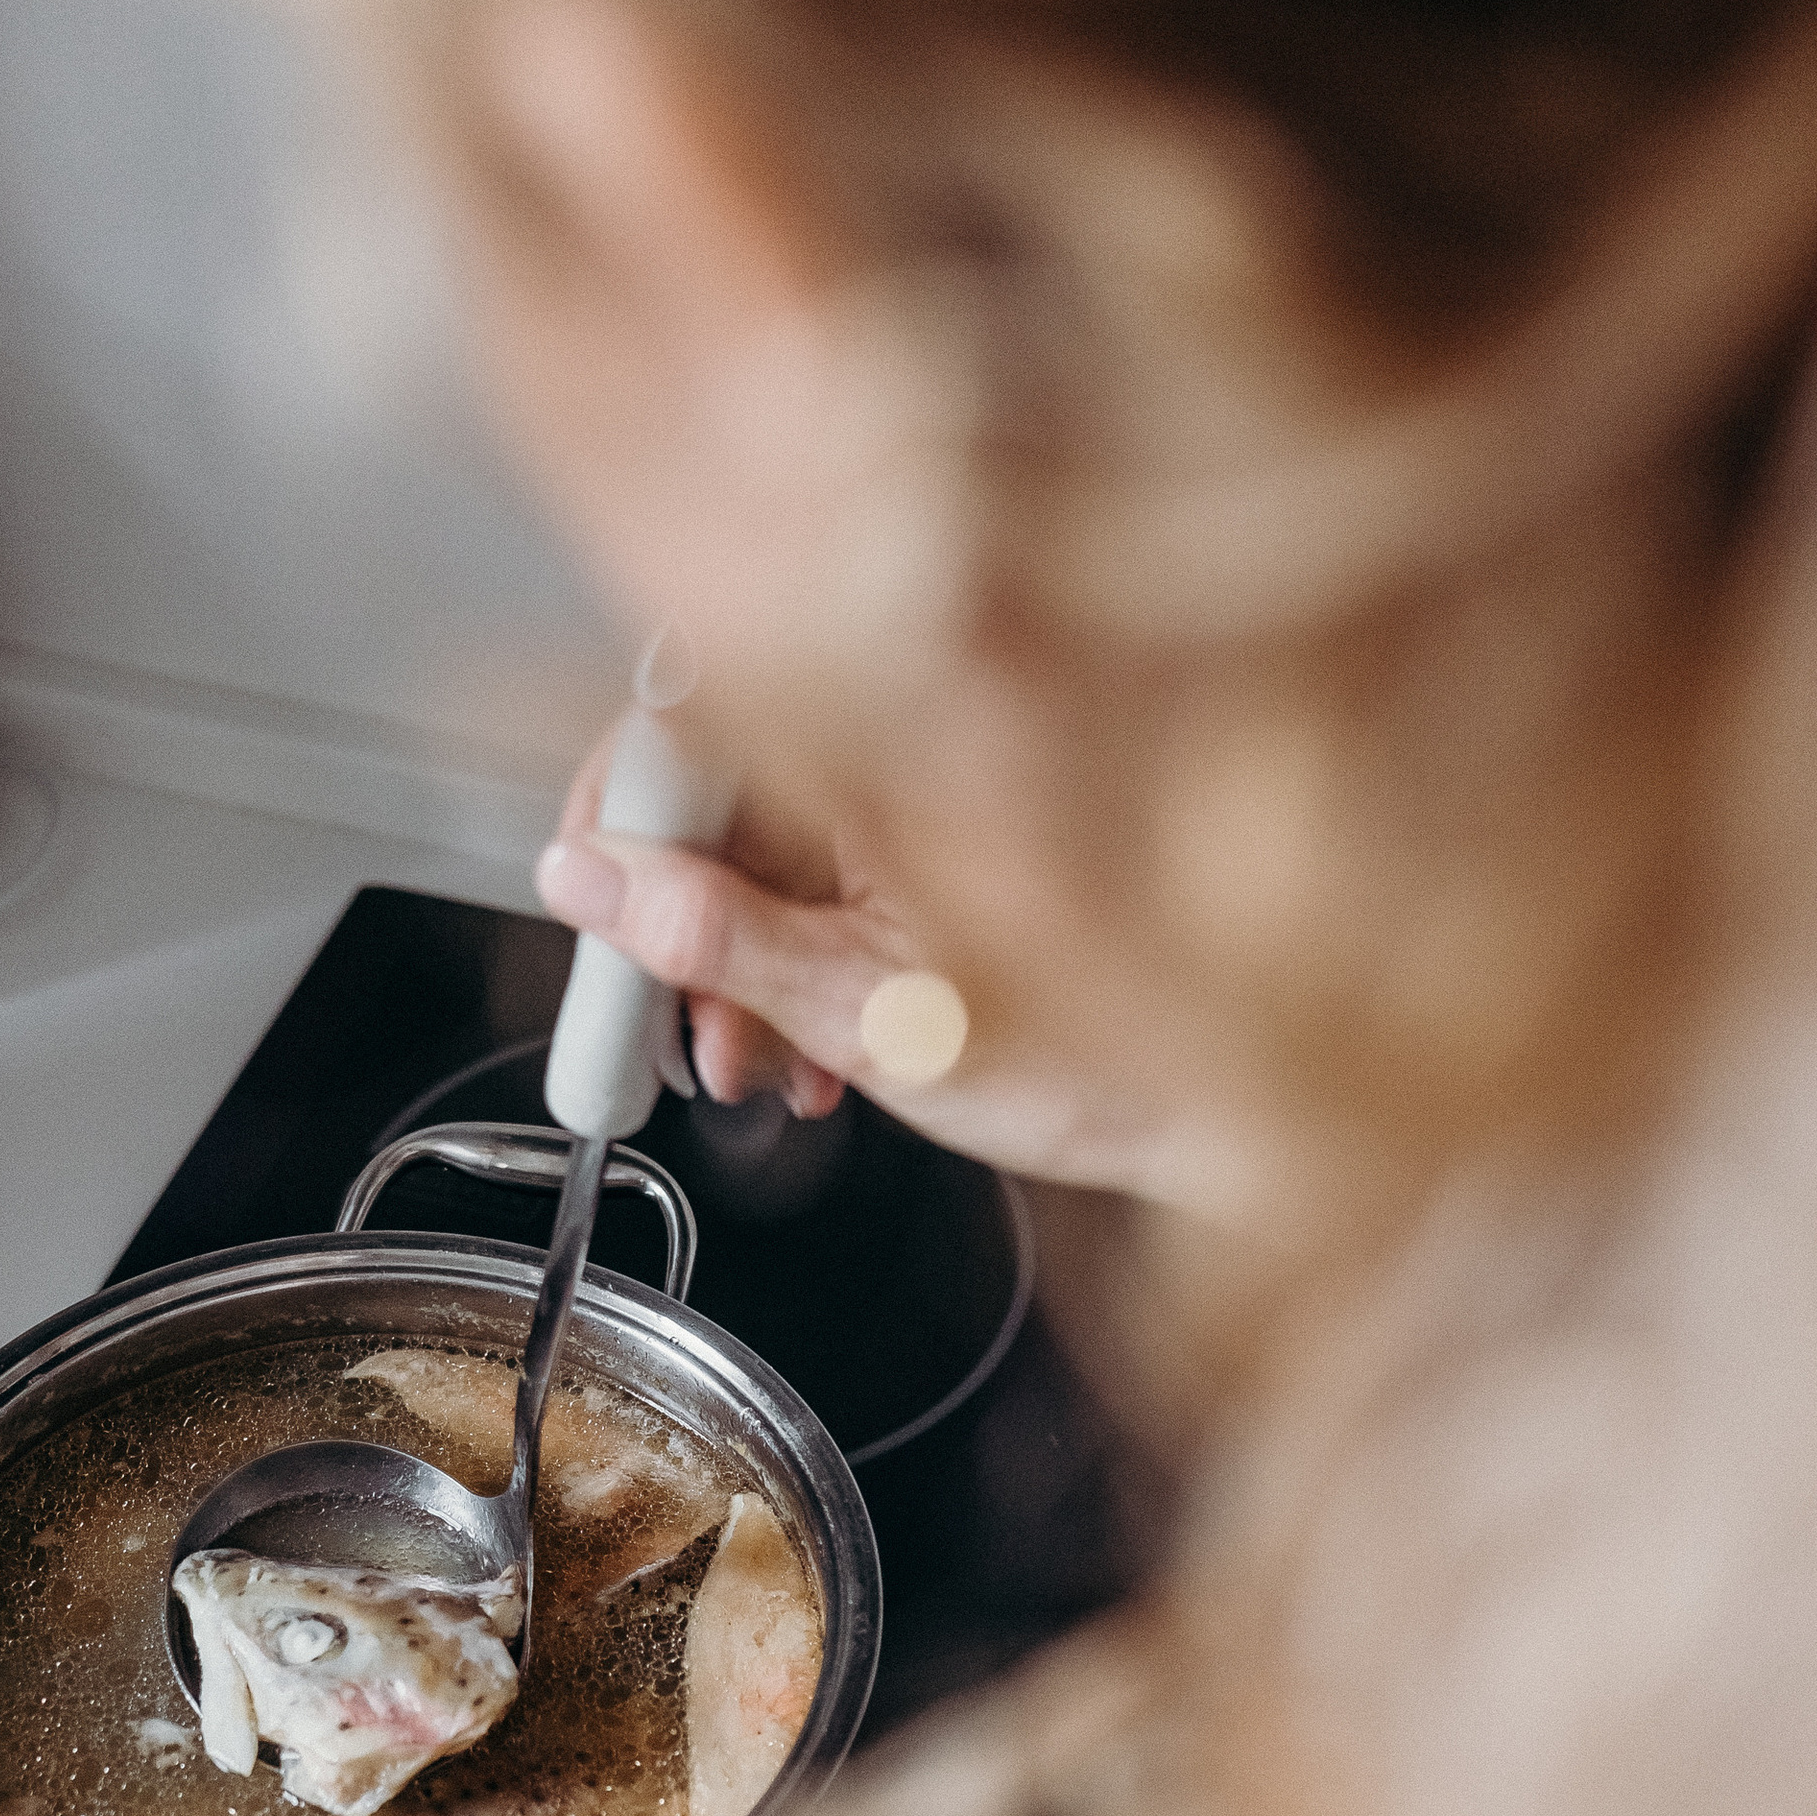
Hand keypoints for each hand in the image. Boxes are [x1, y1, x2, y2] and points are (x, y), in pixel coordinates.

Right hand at [536, 737, 1172, 1189]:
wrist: (1230, 1106)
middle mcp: (913, 741)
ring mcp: (930, 794)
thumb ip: (717, 937)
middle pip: (723, 783)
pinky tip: (811, 1048)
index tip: (586, 891)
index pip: (698, 709)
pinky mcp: (946, 844)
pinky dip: (798, 957)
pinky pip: (829, 875)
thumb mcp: (871, 1009)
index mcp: (896, 740)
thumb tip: (591, 882)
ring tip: (753, 1064)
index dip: (619, 801)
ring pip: (767, 844)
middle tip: (666, 1021)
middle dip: (674, 911)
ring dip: (732, 956)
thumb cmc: (1108, 1054)